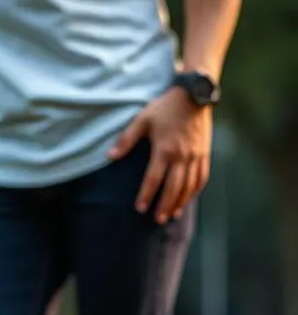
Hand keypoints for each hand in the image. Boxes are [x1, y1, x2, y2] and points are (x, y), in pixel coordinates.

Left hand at [108, 86, 211, 223]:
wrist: (195, 94)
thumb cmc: (165, 107)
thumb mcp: (142, 119)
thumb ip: (126, 139)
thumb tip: (109, 157)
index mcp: (165, 149)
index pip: (154, 179)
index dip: (146, 195)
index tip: (139, 208)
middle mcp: (182, 156)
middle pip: (173, 187)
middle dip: (164, 205)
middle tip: (156, 220)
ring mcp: (196, 155)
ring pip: (189, 185)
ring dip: (180, 202)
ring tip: (170, 215)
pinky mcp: (205, 153)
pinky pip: (202, 177)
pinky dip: (195, 191)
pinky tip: (187, 199)